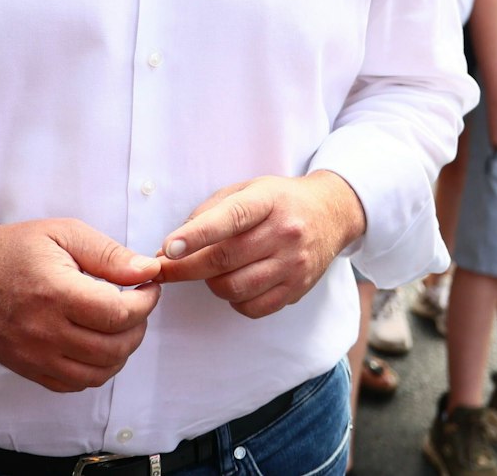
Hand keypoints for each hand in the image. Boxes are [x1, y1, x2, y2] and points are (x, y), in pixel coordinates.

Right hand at [0, 217, 162, 393]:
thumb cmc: (16, 249)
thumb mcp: (65, 234)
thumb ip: (110, 254)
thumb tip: (148, 270)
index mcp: (56, 293)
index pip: (118, 314)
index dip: (146, 302)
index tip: (149, 287)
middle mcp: (43, 331)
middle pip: (113, 348)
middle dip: (139, 327)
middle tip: (138, 305)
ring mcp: (32, 356)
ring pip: (97, 373)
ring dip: (121, 352)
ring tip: (121, 326)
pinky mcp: (26, 368)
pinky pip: (72, 384)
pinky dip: (95, 370)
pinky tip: (97, 344)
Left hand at [156, 173, 365, 317]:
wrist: (331, 214)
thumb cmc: (280, 201)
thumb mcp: (249, 189)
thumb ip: (211, 211)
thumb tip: (174, 247)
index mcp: (270, 200)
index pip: (231, 218)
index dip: (196, 235)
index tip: (169, 248)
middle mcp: (286, 232)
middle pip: (225, 259)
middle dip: (186, 268)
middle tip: (165, 269)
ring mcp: (294, 263)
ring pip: (234, 288)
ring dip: (212, 283)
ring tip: (213, 270)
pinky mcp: (297, 288)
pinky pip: (252, 308)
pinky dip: (234, 300)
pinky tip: (237, 282)